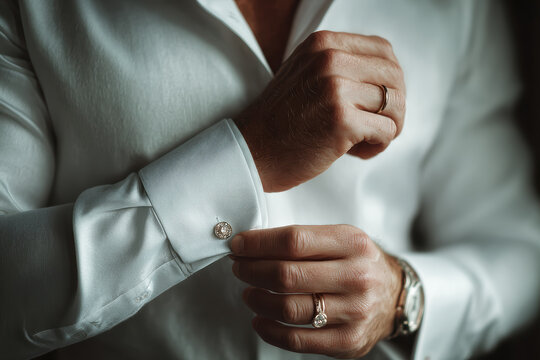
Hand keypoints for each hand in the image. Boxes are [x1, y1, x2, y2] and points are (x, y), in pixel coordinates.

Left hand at [230, 225, 402, 357]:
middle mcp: (356, 276)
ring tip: (249, 292)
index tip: (239, 244)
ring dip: (258, 300)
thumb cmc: (358, 262)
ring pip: (289, 308)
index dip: (258, 244)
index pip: (294, 241)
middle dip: (252, 270)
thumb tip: (251, 244)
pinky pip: (298, 339)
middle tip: (239, 267)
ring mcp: (354, 311)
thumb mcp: (340, 238)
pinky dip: (270, 330)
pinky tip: (260, 320)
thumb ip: (303, 239)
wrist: (394, 295)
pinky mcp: (348, 340)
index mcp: (352, 243)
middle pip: (287, 275)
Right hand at [234, 31, 405, 191]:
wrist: (252, 150)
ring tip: (366, 141)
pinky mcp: (341, 120)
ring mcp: (336, 89)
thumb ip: (339, 65)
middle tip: (379, 126)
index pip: (384, 50)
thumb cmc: (280, 120)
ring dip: (389, 128)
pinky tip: (357, 152)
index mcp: (323, 44)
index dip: (391, 79)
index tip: (380, 101)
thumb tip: (387, 77)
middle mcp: (330, 59)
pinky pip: (386, 131)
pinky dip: (378, 146)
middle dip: (394, 106)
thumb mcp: (305, 73)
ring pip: (396, 104)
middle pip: (395, 77)